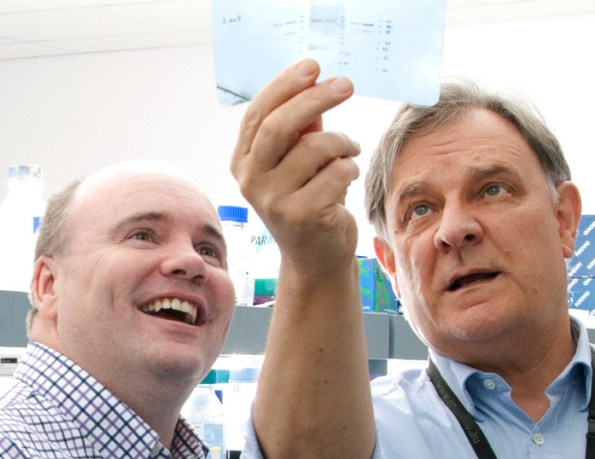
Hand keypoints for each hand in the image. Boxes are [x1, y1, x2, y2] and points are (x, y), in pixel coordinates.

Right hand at [230, 59, 360, 274]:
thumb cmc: (310, 198)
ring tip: (351, 150)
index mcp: (243, 161)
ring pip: (315, 148)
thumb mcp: (299, 158)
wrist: (317, 257)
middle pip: (279, 126)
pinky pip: (337, 172)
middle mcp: (251, 181)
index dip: (285, 85)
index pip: (258, 113)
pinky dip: (351, 167)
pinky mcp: (303, 216)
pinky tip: (349, 176)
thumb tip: (312, 78)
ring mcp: (274, 201)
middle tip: (346, 84)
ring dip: (343, 142)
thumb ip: (301, 124)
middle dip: (316, 99)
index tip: (313, 66)